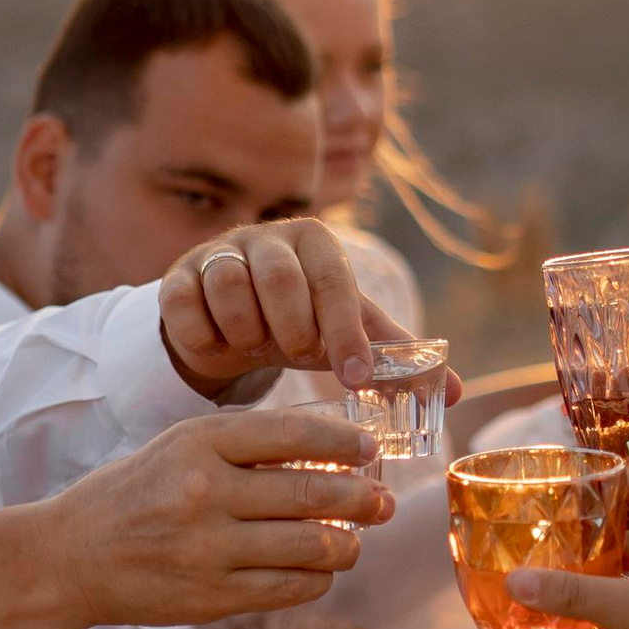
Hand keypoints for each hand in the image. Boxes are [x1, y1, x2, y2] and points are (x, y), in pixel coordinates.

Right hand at [50, 409, 389, 625]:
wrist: (70, 557)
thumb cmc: (134, 494)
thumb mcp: (178, 448)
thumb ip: (243, 446)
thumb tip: (330, 452)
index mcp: (197, 442)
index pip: (292, 433)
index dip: (343, 443)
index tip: (368, 450)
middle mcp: (205, 492)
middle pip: (313, 494)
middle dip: (363, 499)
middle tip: (383, 501)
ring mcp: (209, 549)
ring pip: (311, 547)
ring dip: (348, 544)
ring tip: (356, 540)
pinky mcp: (212, 597)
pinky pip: (289, 589)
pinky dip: (317, 579)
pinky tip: (320, 569)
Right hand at [159, 220, 449, 397]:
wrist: (232, 321)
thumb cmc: (299, 323)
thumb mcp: (343, 333)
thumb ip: (391, 356)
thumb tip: (453, 391)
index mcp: (315, 242)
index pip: (335, 279)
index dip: (345, 330)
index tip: (355, 377)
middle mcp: (264, 237)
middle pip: (278, 278)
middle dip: (291, 328)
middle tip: (296, 356)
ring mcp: (215, 253)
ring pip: (227, 287)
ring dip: (246, 333)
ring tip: (256, 349)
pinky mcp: (175, 277)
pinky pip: (183, 306)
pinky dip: (203, 337)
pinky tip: (219, 349)